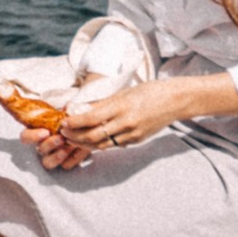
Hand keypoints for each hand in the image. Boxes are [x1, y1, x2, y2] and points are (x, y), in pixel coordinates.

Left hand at [31, 71, 237, 167]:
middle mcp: (126, 122)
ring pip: (102, 145)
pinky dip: (99, 145)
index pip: (91, 118)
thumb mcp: (123, 92)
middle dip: (74, 136)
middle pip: (93, 136)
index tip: (62, 122)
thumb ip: (102, 103)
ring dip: (84, 144)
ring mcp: (132, 134)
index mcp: (121, 106)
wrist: (175, 101)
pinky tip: (90, 142)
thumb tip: (79, 108)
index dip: (74, 122)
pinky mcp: (136, 141)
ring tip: (72, 139)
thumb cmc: (149, 91)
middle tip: (62, 133)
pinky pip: (113, 145)